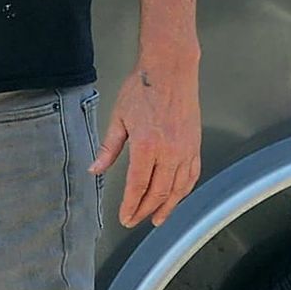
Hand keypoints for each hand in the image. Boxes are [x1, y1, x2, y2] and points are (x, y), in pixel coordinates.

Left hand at [89, 51, 201, 227]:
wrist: (170, 69)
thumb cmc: (142, 88)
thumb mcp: (118, 117)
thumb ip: (108, 149)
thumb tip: (95, 170)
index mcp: (147, 145)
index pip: (138, 186)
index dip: (130, 206)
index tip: (124, 217)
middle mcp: (169, 152)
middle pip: (158, 192)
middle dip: (145, 211)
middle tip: (135, 220)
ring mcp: (186, 150)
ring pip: (178, 189)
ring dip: (167, 208)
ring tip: (157, 220)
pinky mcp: (195, 145)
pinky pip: (192, 176)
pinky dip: (184, 191)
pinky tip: (177, 198)